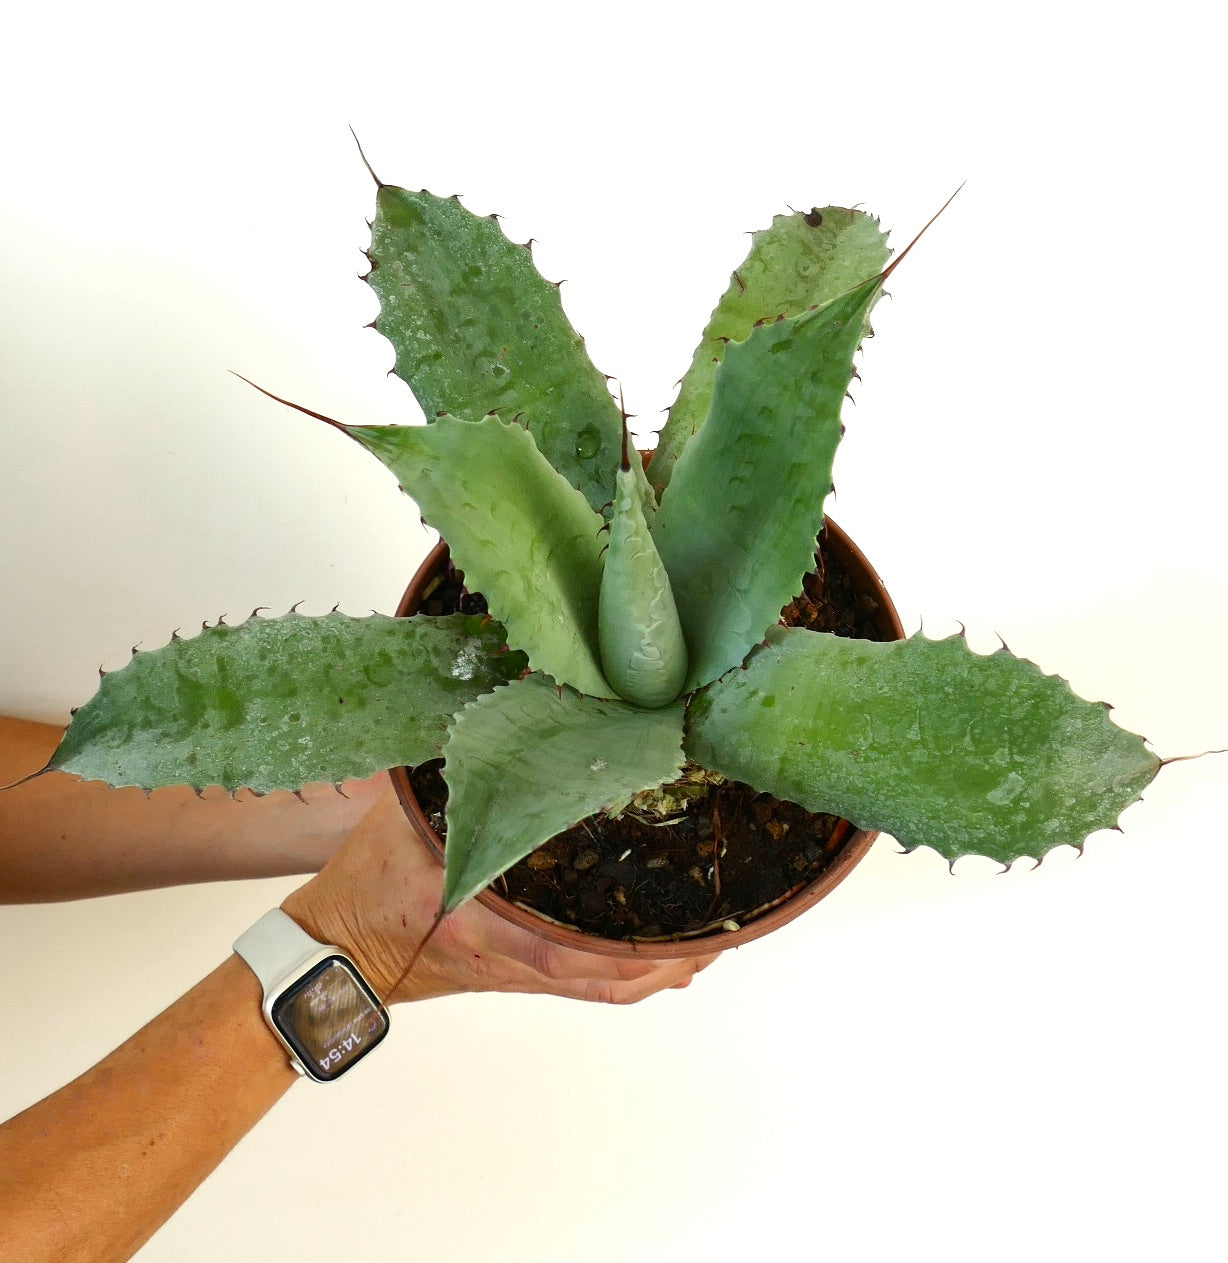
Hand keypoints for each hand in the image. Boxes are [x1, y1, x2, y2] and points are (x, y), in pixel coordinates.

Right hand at [282, 777, 718, 1004]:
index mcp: (484, 926)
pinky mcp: (509, 973)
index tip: (690, 934)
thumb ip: (456, 774)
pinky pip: (582, 984)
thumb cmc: (364, 888)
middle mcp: (510, 960)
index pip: (565, 950)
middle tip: (724, 931)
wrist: (330, 949)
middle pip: (607, 981)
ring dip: (657, 970)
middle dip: (671, 960)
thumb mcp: (405, 819)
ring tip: (706, 942)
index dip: (631, 949)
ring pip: (602, 988)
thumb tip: (498, 717)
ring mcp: (513, 973)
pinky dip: (624, 972)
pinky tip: (650, 952)